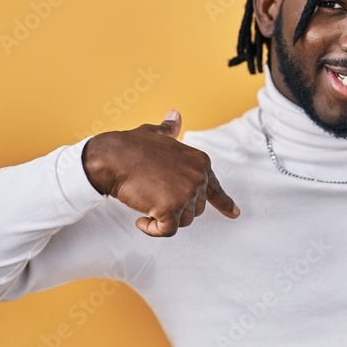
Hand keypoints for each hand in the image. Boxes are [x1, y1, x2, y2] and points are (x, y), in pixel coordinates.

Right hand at [82, 110, 239, 236]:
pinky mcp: (172, 209)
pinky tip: (141, 221)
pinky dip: (153, 230)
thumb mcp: (155, 133)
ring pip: (183, 221)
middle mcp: (198, 177)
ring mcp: (186, 193)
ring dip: (163, 219)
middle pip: (195, 209)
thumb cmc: (130, 146)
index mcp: (200, 161)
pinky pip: (167, 231)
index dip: (224, 202)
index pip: (214, 188)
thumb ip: (169, 129)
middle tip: (154, 197)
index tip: (234, 213)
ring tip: (146, 203)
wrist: (112, 157)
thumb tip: (175, 115)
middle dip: (176, 208)